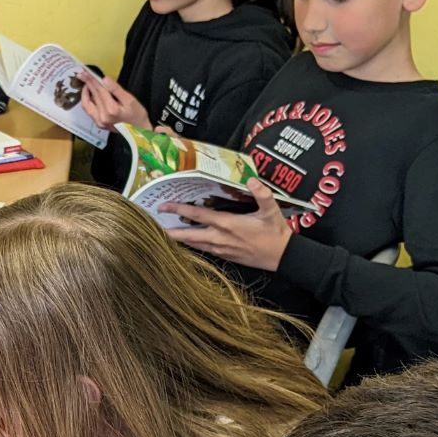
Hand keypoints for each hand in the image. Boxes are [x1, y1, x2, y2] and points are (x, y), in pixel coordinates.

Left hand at [80, 76, 150, 130]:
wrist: (139, 133)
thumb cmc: (137, 116)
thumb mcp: (130, 100)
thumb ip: (116, 89)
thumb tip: (105, 80)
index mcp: (111, 110)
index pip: (100, 90)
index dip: (93, 80)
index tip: (86, 72)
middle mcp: (103, 117)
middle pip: (93, 96)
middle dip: (87, 83)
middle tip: (82, 74)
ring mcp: (99, 122)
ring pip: (87, 104)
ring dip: (85, 93)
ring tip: (85, 83)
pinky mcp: (99, 124)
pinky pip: (89, 111)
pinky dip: (87, 101)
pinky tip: (89, 95)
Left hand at [160, 180, 292, 269]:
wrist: (282, 257)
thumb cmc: (275, 233)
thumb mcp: (271, 210)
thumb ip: (262, 193)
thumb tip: (251, 179)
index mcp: (227, 225)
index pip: (197, 216)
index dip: (179, 209)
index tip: (163, 206)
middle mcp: (220, 239)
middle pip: (189, 236)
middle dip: (171, 231)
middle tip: (155, 225)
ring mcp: (221, 249)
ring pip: (194, 244)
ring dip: (180, 239)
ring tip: (166, 232)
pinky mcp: (225, 256)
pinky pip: (204, 250)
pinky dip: (194, 245)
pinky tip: (188, 241)